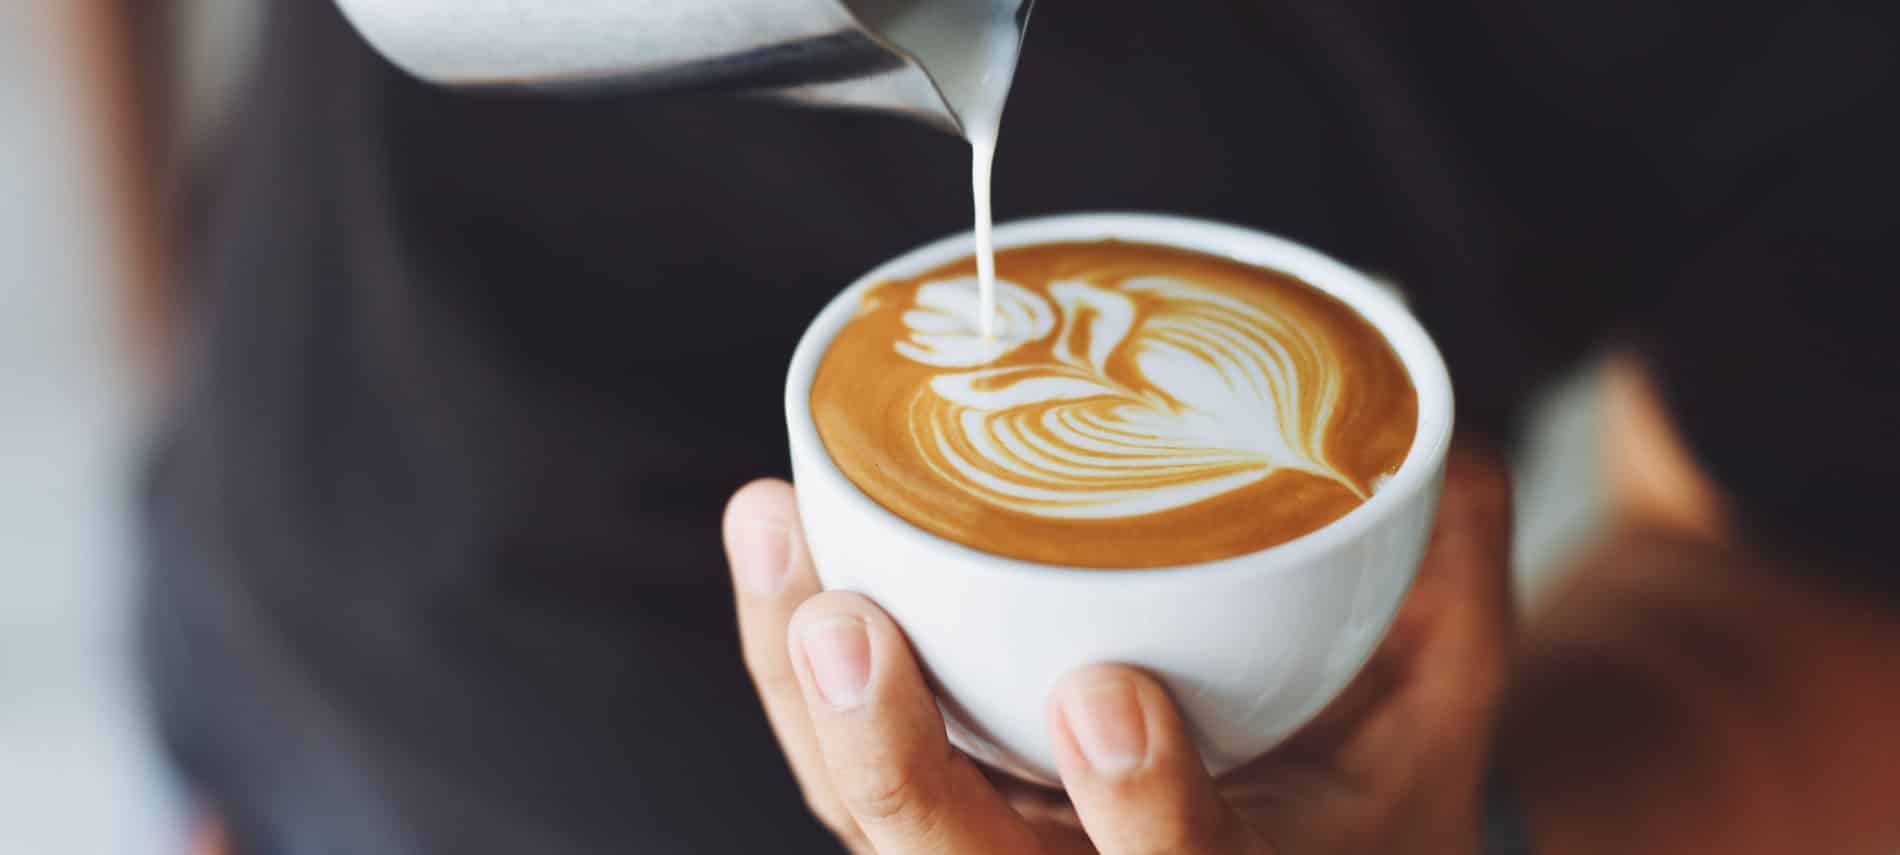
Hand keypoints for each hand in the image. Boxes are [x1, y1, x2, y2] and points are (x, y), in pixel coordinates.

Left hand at [724, 446, 1512, 853]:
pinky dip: (794, 670)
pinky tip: (777, 543)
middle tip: (848, 629)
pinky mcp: (944, 821)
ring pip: (874, 823)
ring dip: (805, 694)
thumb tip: (1438, 427)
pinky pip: (844, 774)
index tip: (1111, 696)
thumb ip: (1446, 574)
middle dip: (896, 765)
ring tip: (777, 536)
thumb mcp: (1439, 702)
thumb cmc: (1368, 796)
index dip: (1146, 814)